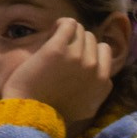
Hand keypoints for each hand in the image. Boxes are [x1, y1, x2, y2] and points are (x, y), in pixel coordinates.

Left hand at [3, 17, 114, 133]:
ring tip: (56, 40)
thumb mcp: (89, 107)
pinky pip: (68, 24)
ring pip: (80, 30)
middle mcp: (93, 67)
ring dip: (68, 32)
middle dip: (78, 41)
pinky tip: (53, 29)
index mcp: (103, 81)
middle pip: (91, 38)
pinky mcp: (57, 49)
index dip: (91, 50)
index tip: (78, 54)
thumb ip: (100, 90)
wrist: (32, 113)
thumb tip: (104, 78)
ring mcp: (77, 57)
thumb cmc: (56, 113)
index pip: (104, 50)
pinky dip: (61, 24)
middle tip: (64, 49)